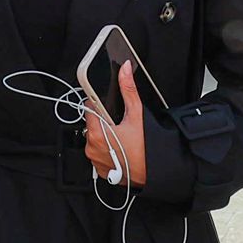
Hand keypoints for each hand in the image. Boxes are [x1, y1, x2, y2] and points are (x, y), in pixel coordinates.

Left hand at [83, 62, 148, 186]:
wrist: (154, 172)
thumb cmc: (146, 148)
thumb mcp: (137, 114)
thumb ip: (128, 89)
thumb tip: (124, 70)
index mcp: (97, 134)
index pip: (88, 109)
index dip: (99, 104)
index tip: (106, 106)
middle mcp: (92, 148)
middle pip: (92, 124)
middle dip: (104, 121)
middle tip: (119, 124)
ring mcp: (95, 161)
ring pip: (95, 139)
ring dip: (105, 136)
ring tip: (121, 138)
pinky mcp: (100, 170)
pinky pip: (98, 154)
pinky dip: (106, 150)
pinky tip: (120, 149)